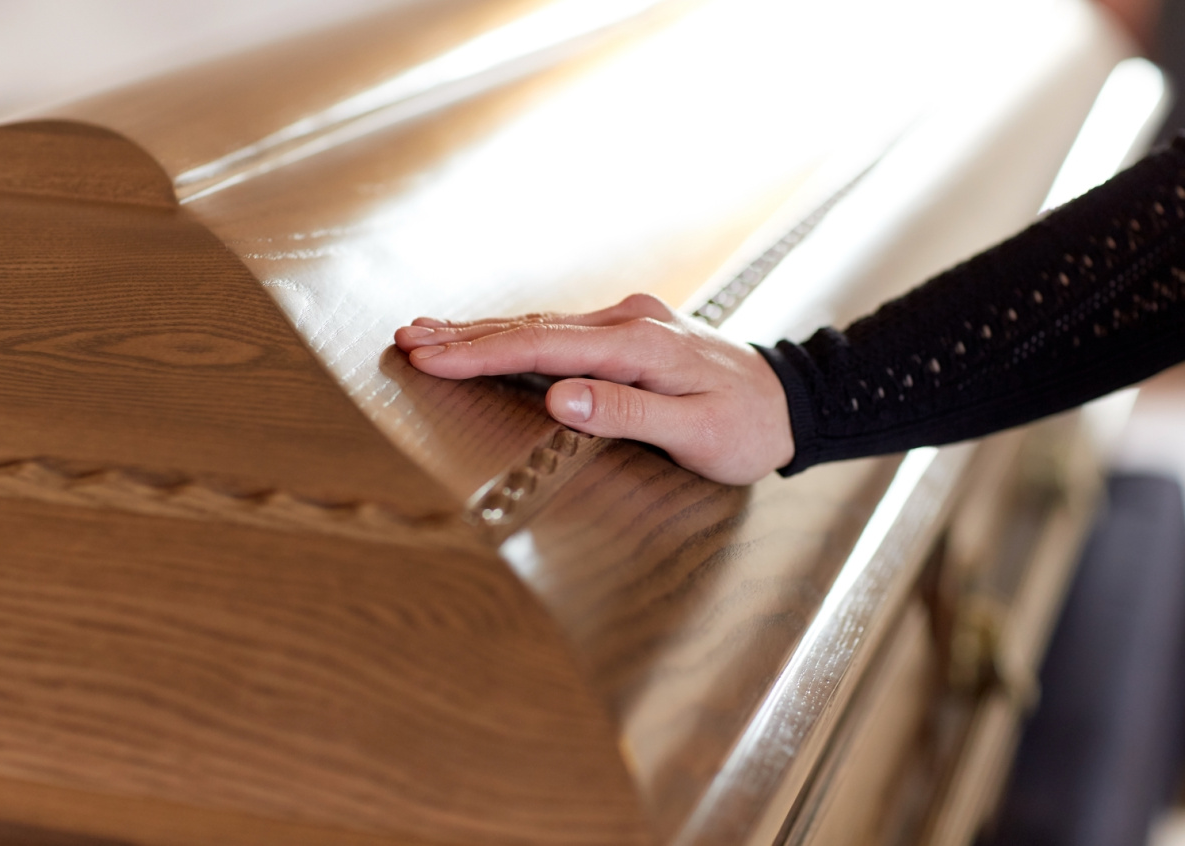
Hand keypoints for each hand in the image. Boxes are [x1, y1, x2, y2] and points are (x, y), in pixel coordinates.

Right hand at [393, 293, 793, 484]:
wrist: (790, 401)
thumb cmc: (746, 427)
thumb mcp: (694, 433)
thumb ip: (625, 414)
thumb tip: (557, 398)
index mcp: (639, 346)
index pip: (543, 349)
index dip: (481, 354)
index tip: (431, 357)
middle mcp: (630, 323)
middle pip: (532, 328)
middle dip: (465, 335)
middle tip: (406, 337)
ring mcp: (629, 322)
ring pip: (541, 325)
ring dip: (483, 331)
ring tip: (429, 331)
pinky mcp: (630, 331)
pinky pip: (560, 330)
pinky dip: (516, 334)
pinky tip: (491, 337)